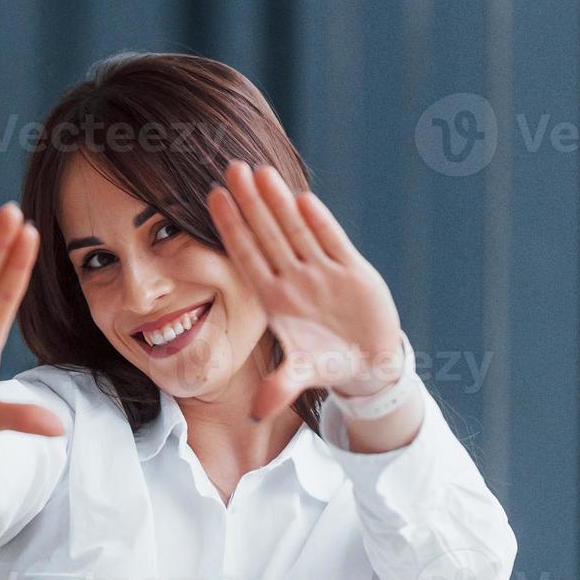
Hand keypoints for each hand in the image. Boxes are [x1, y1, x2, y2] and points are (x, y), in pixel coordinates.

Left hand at [205, 161, 403, 422]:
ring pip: (296, 230)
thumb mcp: (301, 375)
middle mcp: (295, 279)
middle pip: (267, 233)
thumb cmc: (327, 362)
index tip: (212, 199)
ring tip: (259, 170)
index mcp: (276, 299)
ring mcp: (323, 272)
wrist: (367, 362)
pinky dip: (319, 222)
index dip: (231, 227)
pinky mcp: (353, 272)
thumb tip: (259, 411)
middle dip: (249, 202)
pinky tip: (302, 198)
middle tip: (229, 167)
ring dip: (278, 201)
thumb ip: (281, 387)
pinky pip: (332, 241)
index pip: (247, 255)